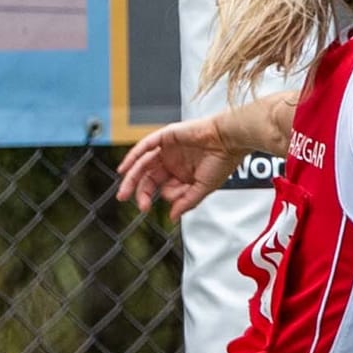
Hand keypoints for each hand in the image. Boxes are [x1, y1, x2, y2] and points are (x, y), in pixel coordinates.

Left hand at [116, 114, 243, 223]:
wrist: (229, 140)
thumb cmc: (223, 160)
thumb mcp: (203, 188)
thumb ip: (187, 202)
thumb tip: (173, 216)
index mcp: (182, 174)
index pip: (162, 188)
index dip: (156, 198)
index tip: (151, 207)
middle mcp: (173, 161)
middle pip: (148, 177)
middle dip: (138, 191)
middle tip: (129, 201)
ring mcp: (168, 149)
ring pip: (143, 163)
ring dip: (131, 178)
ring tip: (124, 192)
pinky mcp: (166, 136)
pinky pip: (145, 146)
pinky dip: (133, 156)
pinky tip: (124, 169)